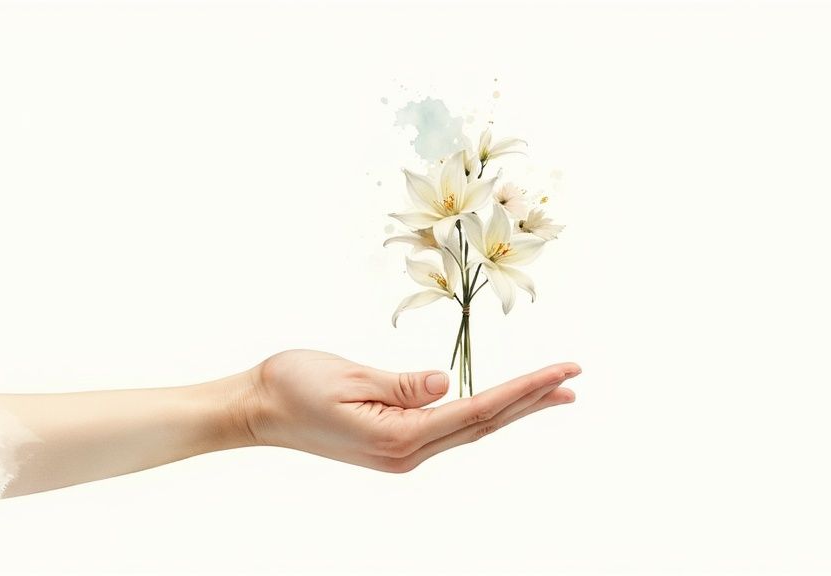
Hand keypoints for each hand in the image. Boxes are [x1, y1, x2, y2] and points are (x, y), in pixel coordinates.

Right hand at [243, 349, 580, 472]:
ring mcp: (400, 453)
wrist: (257, 408)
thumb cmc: (292, 385)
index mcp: (397, 436)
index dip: (524, 390)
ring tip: (551, 393)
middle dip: (531, 401)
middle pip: (483, 424)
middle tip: (573, 380)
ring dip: (512, 409)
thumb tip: (447, 382)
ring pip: (469, 428)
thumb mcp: (347, 377)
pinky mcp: (392, 445)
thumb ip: (402, 384)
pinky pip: (448, 428)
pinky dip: (481, 413)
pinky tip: (497, 405)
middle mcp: (406, 452)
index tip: (562, 372)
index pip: (476, 409)